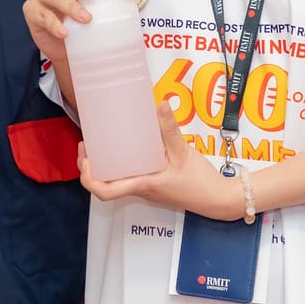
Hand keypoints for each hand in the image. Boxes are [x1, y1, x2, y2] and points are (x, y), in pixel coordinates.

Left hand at [79, 112, 244, 218]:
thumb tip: (161, 104)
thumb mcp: (183, 152)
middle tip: (88, 143)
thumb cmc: (199, 181)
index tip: (86, 156)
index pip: (104, 191)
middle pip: (104, 186)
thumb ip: (170, 129)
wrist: (218, 199)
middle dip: (90, 167)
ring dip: (104, 166)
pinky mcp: (153, 185)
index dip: (88, 176)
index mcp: (142, 184)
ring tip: (101, 143)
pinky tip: (126, 148)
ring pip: (115, 181)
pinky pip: (129, 177)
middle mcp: (139, 189)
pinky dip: (120, 165)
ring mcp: (146, 189)